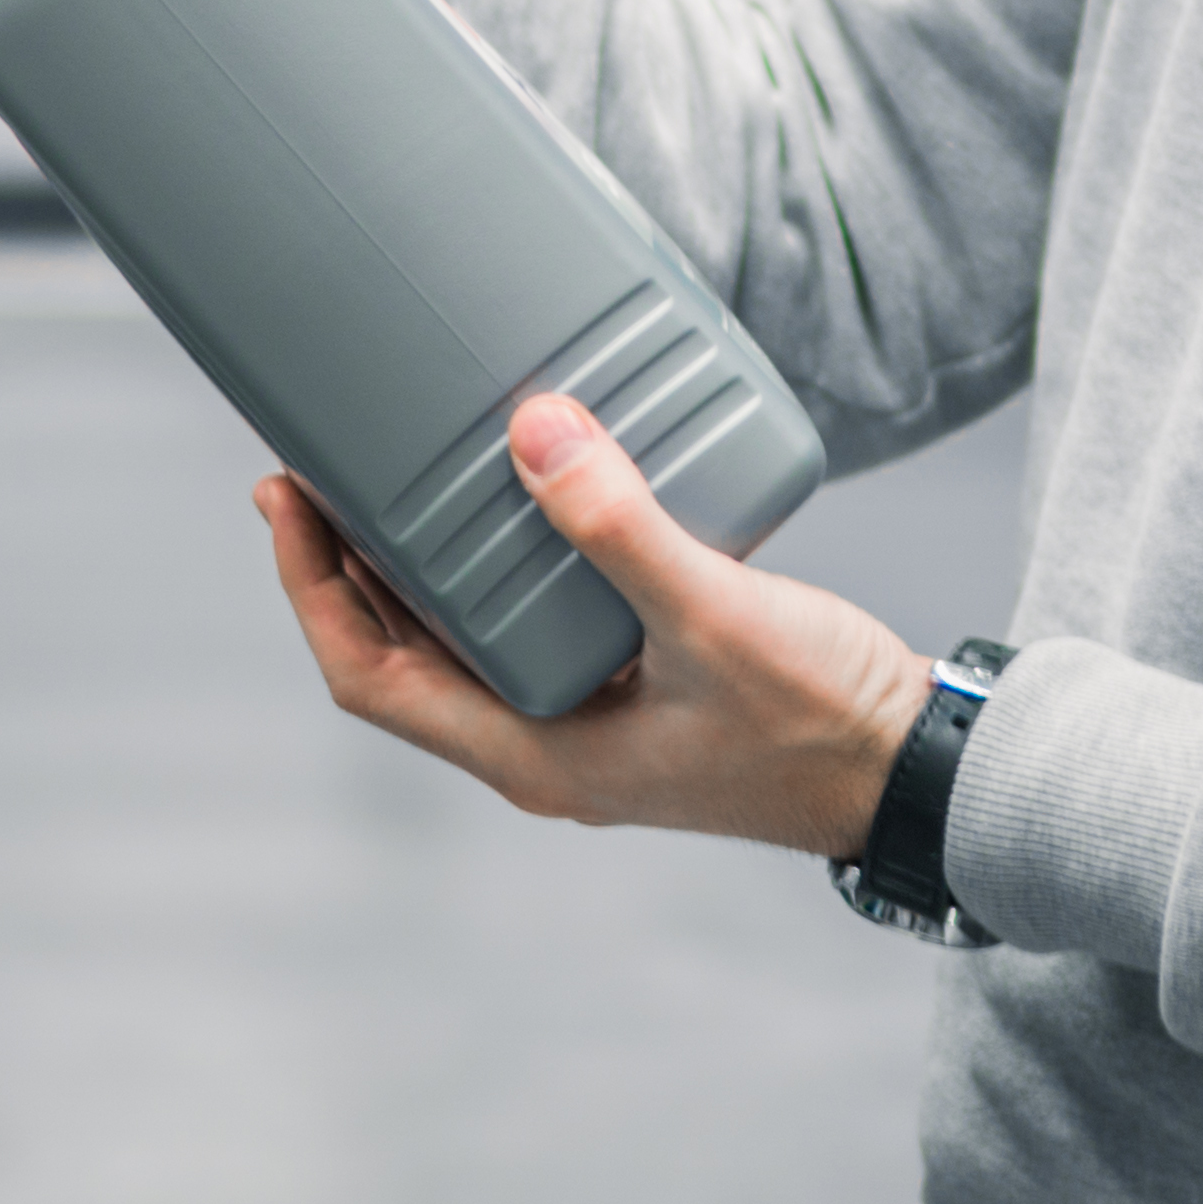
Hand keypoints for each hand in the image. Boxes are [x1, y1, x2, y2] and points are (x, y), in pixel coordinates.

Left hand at [257, 395, 932, 859]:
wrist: (916, 770)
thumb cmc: (820, 723)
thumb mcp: (715, 620)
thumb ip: (623, 530)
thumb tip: (535, 433)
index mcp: (533, 755)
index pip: (369, 677)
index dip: (312, 588)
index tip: (286, 495)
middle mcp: (545, 745)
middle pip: (401, 651)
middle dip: (349, 560)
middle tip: (317, 460)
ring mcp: (591, 721)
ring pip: (466, 636)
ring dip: (420, 556)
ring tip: (395, 462)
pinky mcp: (638, 687)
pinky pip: (537, 620)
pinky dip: (505, 557)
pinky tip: (525, 489)